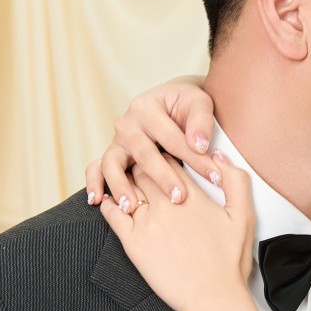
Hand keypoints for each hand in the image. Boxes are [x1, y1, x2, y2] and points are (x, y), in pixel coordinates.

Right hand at [86, 77, 218, 212]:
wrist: (174, 103)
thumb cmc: (188, 106)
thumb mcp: (200, 103)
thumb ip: (201, 121)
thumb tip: (198, 145)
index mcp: (146, 107)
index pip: (173, 139)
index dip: (196, 159)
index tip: (216, 178)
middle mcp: (127, 123)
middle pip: (144, 154)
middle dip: (163, 177)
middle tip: (179, 198)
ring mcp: (117, 141)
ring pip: (113, 164)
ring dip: (120, 186)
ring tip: (131, 208)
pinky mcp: (113, 155)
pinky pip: (97, 169)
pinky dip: (94, 183)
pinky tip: (97, 201)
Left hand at [100, 157, 255, 310]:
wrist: (213, 299)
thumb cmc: (229, 262)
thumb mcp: (244, 216)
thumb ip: (236, 180)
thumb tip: (219, 155)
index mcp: (191, 194)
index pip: (167, 159)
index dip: (160, 153)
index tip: (155, 153)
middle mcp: (166, 203)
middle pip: (143, 168)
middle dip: (138, 162)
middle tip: (131, 159)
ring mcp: (147, 221)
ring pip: (125, 187)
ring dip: (121, 179)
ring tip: (117, 176)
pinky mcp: (133, 242)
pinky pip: (112, 213)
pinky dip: (108, 201)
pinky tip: (108, 199)